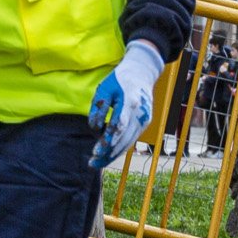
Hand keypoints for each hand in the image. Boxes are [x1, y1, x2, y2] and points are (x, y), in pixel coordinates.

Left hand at [87, 41, 165, 166]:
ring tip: (97, 163)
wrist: (142, 74)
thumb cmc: (119, 80)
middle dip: (108, 152)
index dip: (107, 140)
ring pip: (128, 142)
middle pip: (124, 138)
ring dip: (113, 154)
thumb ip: (98, 107)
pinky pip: (131, 139)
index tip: (96, 152)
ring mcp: (145, 119)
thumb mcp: (104, 88)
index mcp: (130, 101)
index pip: (119, 125)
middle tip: (92, 164)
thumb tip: (94, 128)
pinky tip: (108, 155)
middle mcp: (140, 113)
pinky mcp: (145, 123)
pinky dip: (120, 148)